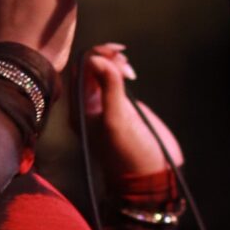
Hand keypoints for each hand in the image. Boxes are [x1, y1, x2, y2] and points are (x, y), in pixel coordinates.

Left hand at [69, 42, 183, 181]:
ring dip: (112, 62)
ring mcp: (104, 106)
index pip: (78, 73)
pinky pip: (114, 81)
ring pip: (101, 73)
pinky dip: (120, 71)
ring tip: (127, 66)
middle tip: (122, 56)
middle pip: (88, 70)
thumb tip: (98, 58)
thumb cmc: (130, 153)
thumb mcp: (117, 120)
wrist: (150, 175)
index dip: (95, 56)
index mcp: (78, 110)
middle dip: (104, 57)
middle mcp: (87, 107)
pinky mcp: (121, 107)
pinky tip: (130, 72)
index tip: (115, 53)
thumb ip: (108, 88)